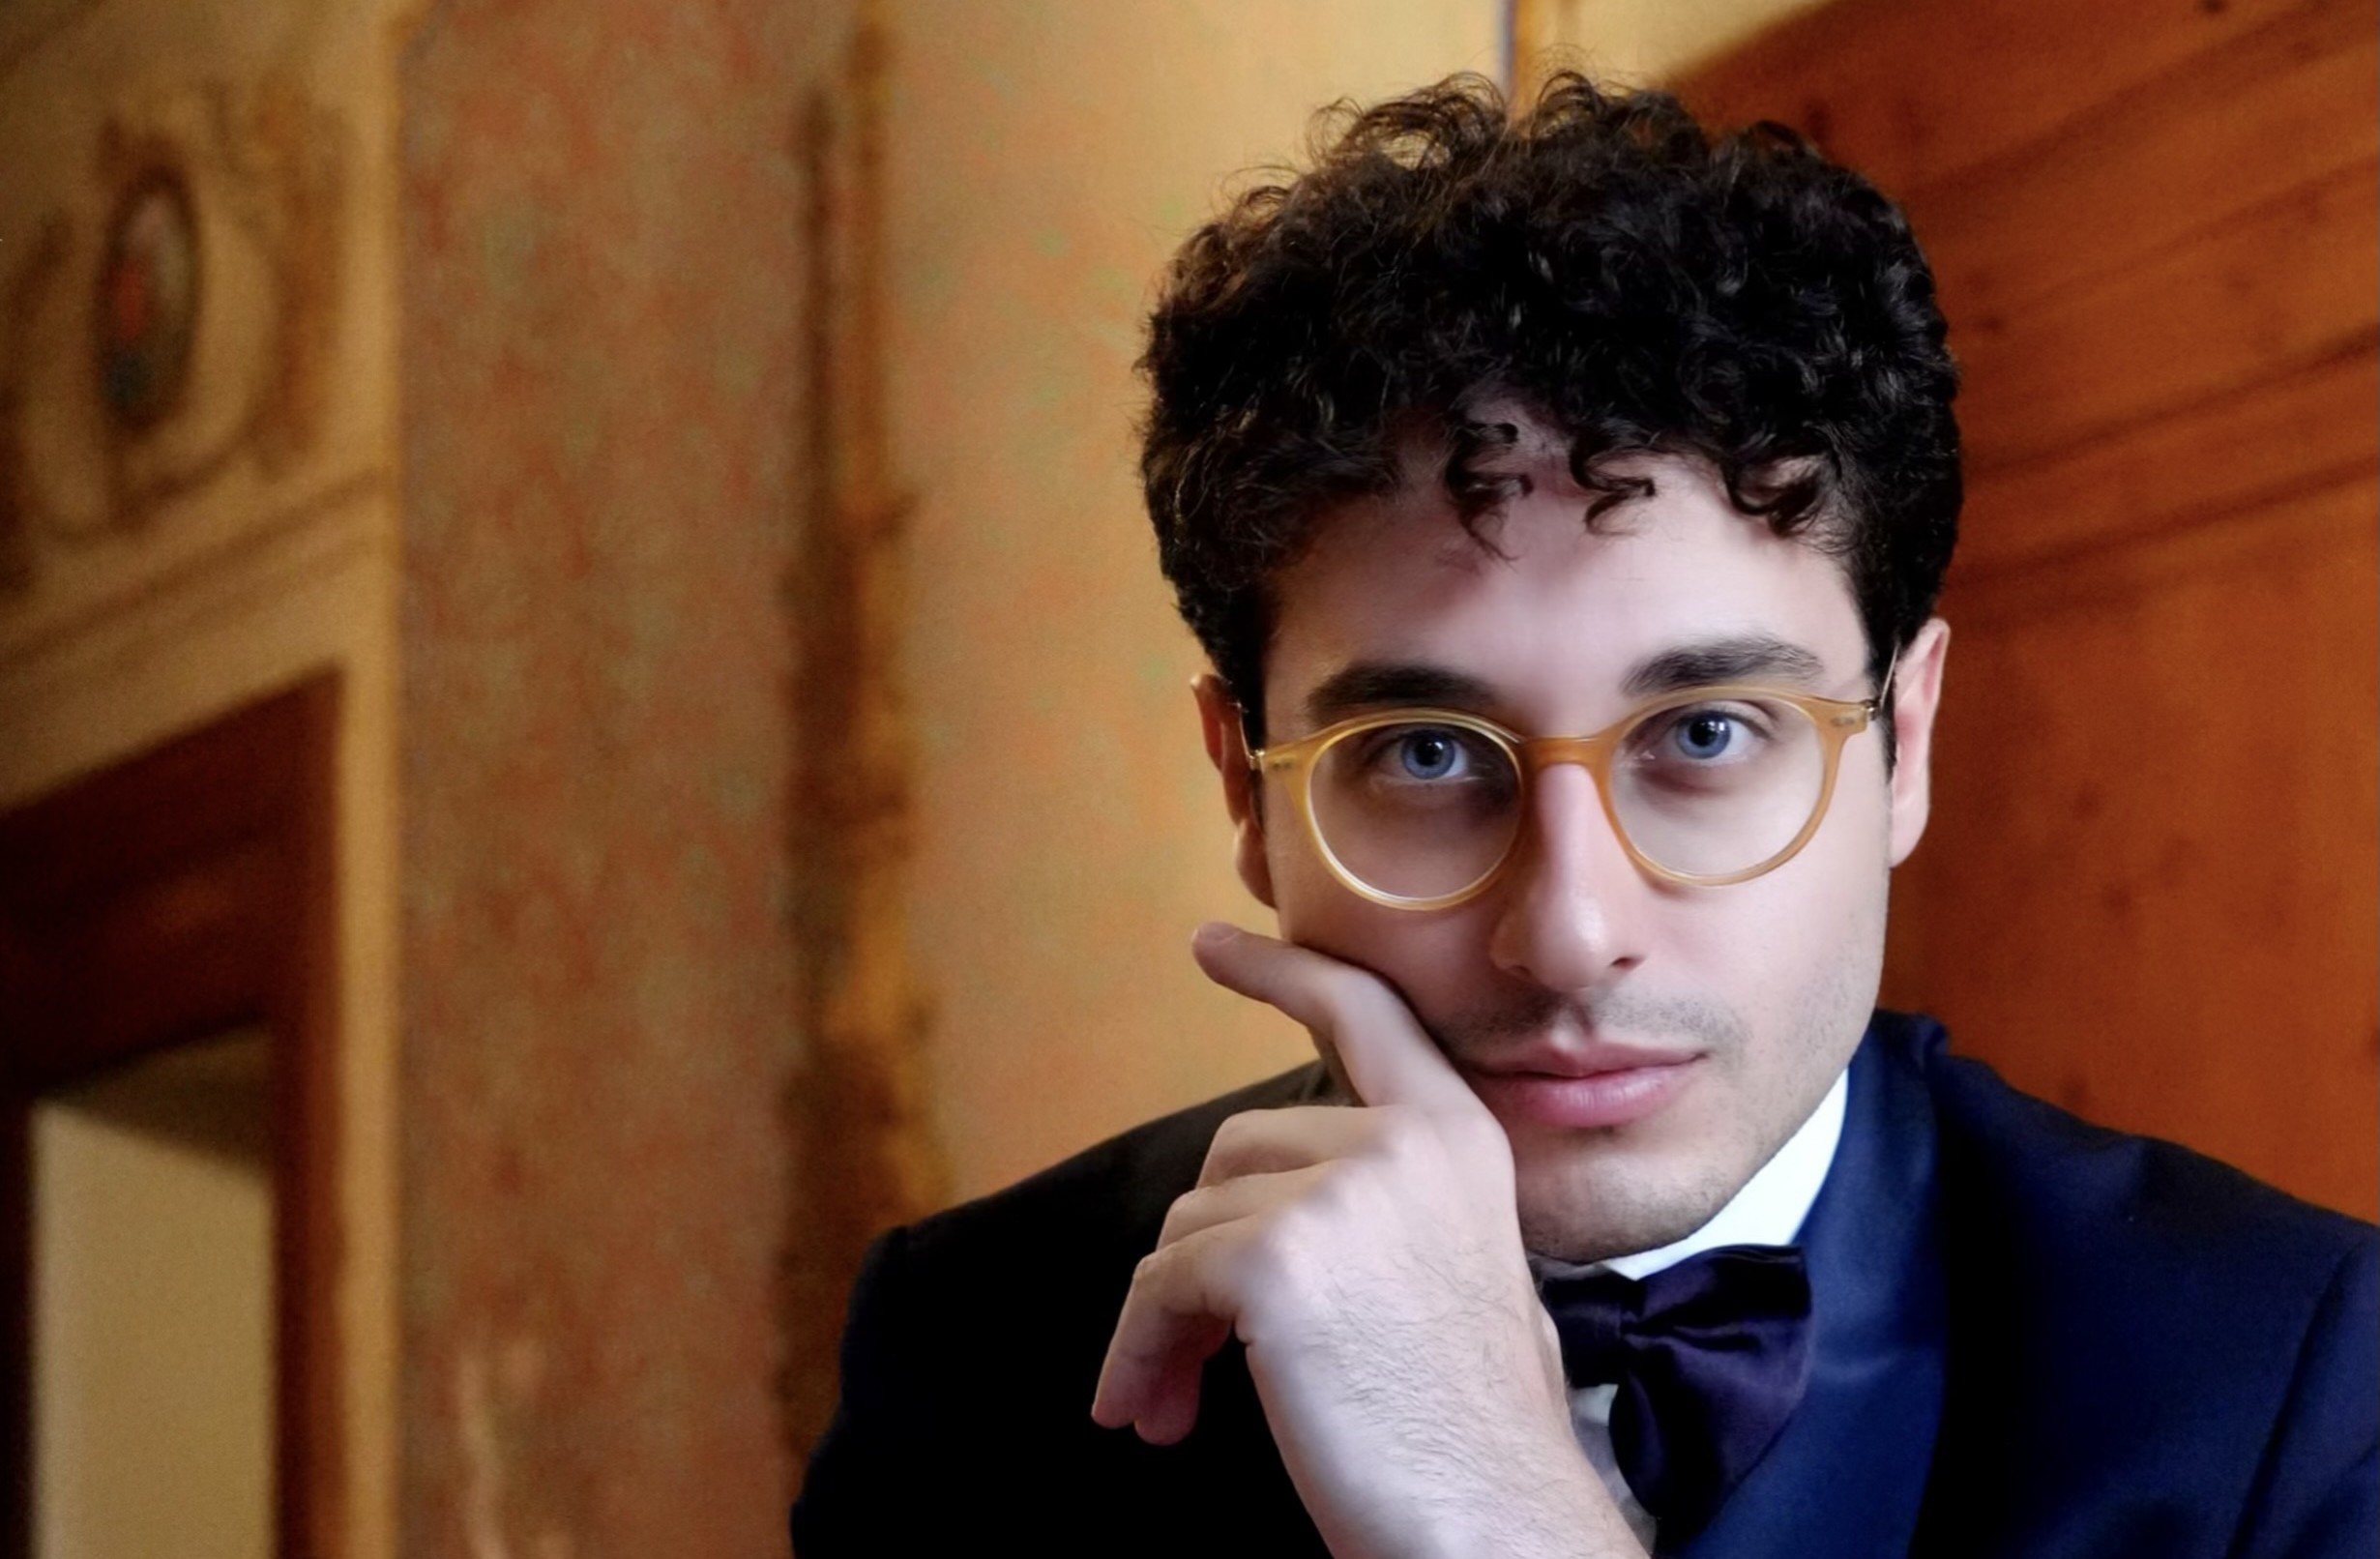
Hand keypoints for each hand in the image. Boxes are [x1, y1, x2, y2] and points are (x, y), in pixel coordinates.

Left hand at [1091, 924, 1641, 1558]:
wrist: (1496, 1520)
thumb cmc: (1467, 1425)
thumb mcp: (1450, 1269)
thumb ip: (1383, 1206)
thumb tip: (1260, 1205)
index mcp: (1457, 1137)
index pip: (1363, 1014)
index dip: (1282, 973)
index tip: (1216, 942)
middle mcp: (1404, 1143)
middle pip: (1234, 1157)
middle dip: (1200, 1258)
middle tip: (1194, 1357)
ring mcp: (1341, 1193)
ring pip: (1187, 1226)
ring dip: (1166, 1323)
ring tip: (1182, 1401)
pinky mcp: (1275, 1258)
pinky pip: (1158, 1286)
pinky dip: (1137, 1354)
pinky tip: (1154, 1415)